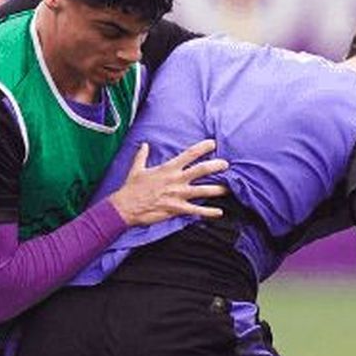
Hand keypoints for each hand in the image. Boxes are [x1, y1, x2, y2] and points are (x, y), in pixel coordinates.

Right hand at [107, 140, 228, 227]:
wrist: (126, 207)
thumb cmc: (131, 188)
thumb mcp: (136, 169)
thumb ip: (142, 156)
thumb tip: (144, 145)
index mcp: (168, 168)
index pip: (189, 154)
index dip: (202, 147)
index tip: (213, 143)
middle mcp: (176, 180)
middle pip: (201, 170)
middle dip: (216, 166)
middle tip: (226, 165)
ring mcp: (178, 195)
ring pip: (203, 190)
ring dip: (218, 189)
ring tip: (229, 188)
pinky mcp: (177, 209)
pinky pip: (196, 210)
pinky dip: (209, 212)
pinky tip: (219, 212)